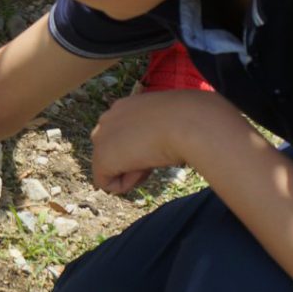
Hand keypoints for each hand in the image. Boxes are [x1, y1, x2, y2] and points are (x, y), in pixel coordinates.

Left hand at [89, 90, 237, 194]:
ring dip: (133, 171)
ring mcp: (101, 137)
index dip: (145, 147)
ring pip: (112, 167)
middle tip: (158, 152)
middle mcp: (108, 118)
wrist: (188, 121)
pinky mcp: (101, 158)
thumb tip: (159, 146)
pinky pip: (109, 184)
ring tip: (153, 158)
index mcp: (125, 107)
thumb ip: (156, 132)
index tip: (162, 142)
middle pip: (116, 152)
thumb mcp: (171, 122)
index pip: (126, 137)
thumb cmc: (190, 120)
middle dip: (134, 159)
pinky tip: (144, 169)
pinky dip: (128, 184)